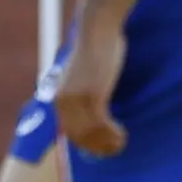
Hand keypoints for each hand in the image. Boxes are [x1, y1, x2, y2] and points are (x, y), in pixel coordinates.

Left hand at [52, 16, 128, 156]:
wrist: (96, 32)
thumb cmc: (94, 52)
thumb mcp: (82, 77)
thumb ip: (82, 94)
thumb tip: (94, 115)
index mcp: (59, 99)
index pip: (69, 132)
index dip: (86, 144)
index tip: (100, 150)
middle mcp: (64, 102)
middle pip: (79, 136)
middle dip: (98, 147)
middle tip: (115, 149)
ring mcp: (77, 100)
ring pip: (91, 132)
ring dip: (107, 142)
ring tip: (121, 142)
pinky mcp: (92, 95)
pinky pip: (101, 123)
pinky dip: (112, 132)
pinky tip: (122, 133)